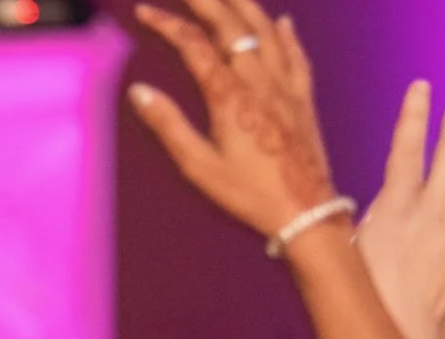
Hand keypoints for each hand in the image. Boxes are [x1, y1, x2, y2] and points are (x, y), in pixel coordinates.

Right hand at [128, 0, 336, 241]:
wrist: (305, 211)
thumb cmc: (249, 194)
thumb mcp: (199, 166)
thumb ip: (168, 125)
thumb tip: (139, 92)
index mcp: (229, 96)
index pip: (194, 46)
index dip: (168, 24)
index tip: (147, 10)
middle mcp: (260, 81)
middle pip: (231, 24)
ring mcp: (286, 86)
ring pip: (266, 30)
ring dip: (244, 5)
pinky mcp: (304, 99)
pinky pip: (296, 55)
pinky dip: (286, 34)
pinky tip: (283, 22)